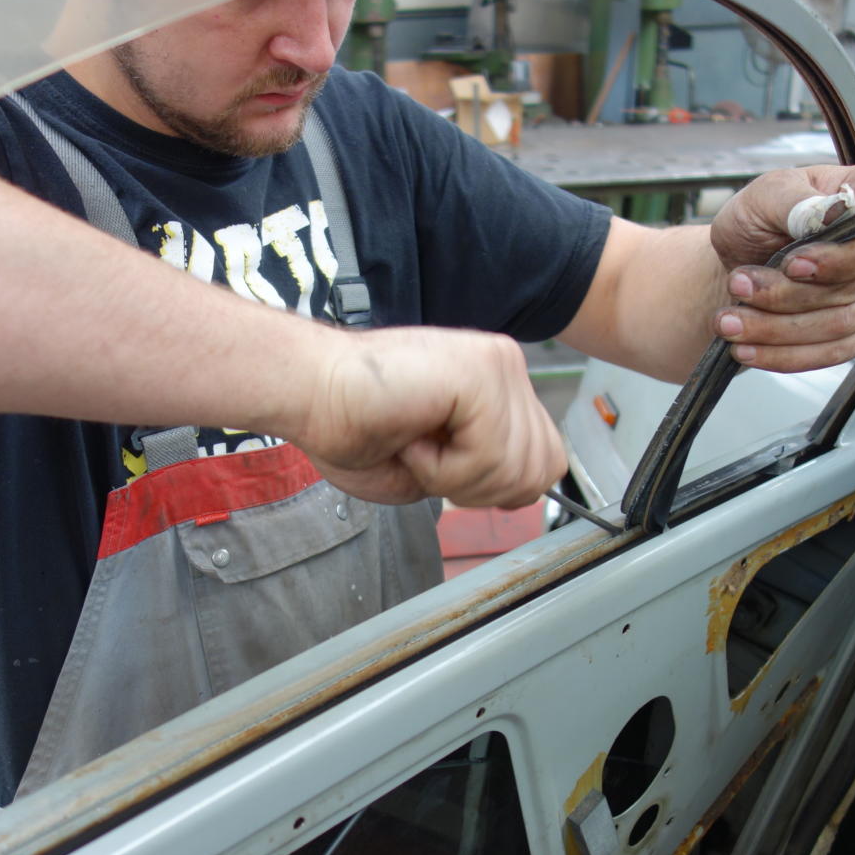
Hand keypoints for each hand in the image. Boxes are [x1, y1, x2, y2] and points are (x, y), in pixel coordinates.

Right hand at [294, 327, 565, 508]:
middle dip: (479, 489)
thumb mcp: (441, 470)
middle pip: (541, 469)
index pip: (547, 458)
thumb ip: (492, 473)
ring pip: (518, 469)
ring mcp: (496, 365)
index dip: (500, 487)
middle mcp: (505, 366)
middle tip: (424, 459)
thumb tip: (531, 489)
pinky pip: (489, 457)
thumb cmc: (353, 427)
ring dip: (456, 479)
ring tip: (414, 446)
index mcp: (499, 384)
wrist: (307, 395)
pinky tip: (410, 440)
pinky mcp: (480, 374)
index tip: (443, 470)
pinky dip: (441, 469)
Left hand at [709, 164, 854, 372]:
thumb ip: (794, 199)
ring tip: (729, 321)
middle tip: (738, 287)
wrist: (741, 259)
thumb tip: (826, 214)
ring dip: (777, 329)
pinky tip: (747, 348)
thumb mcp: (764, 194)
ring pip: (839, 325)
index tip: (792, 264)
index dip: (842, 257)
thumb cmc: (760, 218)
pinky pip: (831, 353)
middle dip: (788, 295)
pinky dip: (785, 355)